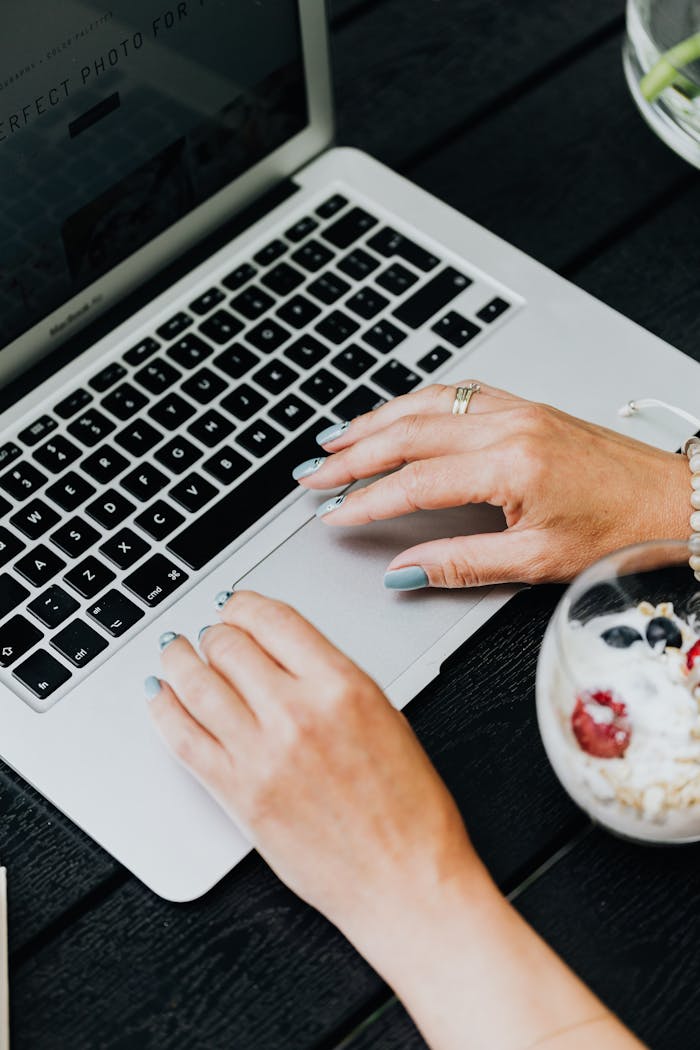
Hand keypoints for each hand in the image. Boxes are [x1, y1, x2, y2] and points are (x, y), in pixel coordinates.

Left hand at [148, 591, 477, 936]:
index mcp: (341, 685)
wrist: (405, 880)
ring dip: (178, 660)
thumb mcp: (385, 715)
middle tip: (209, 633)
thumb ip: (329, 677)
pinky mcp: (237, 795)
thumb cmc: (409, 808)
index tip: (235, 605)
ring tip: (174, 652)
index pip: (272, 619)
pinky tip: (161, 697)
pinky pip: (183, 739)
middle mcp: (296, 713)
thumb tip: (279, 651)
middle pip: (228, 645)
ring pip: (196, 684)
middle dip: (213, 632)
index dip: (243, 604)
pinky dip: (165, 710)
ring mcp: (260, 755)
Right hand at [297, 382, 688, 588]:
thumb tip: (407, 570)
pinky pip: (456, 393)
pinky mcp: (526, 406)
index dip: (367, 499)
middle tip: (314, 472)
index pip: (416, 481)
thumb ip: (463, 563)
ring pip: (428, 404)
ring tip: (337, 438)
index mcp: (511, 464)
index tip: (333, 513)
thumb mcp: (537, 560)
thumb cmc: (621, 528)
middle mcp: (509, 426)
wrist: (672, 499)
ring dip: (376, 420)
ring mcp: (517, 409)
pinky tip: (398, 413)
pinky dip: (415, 402)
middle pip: (409, 433)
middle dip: (353, 453)